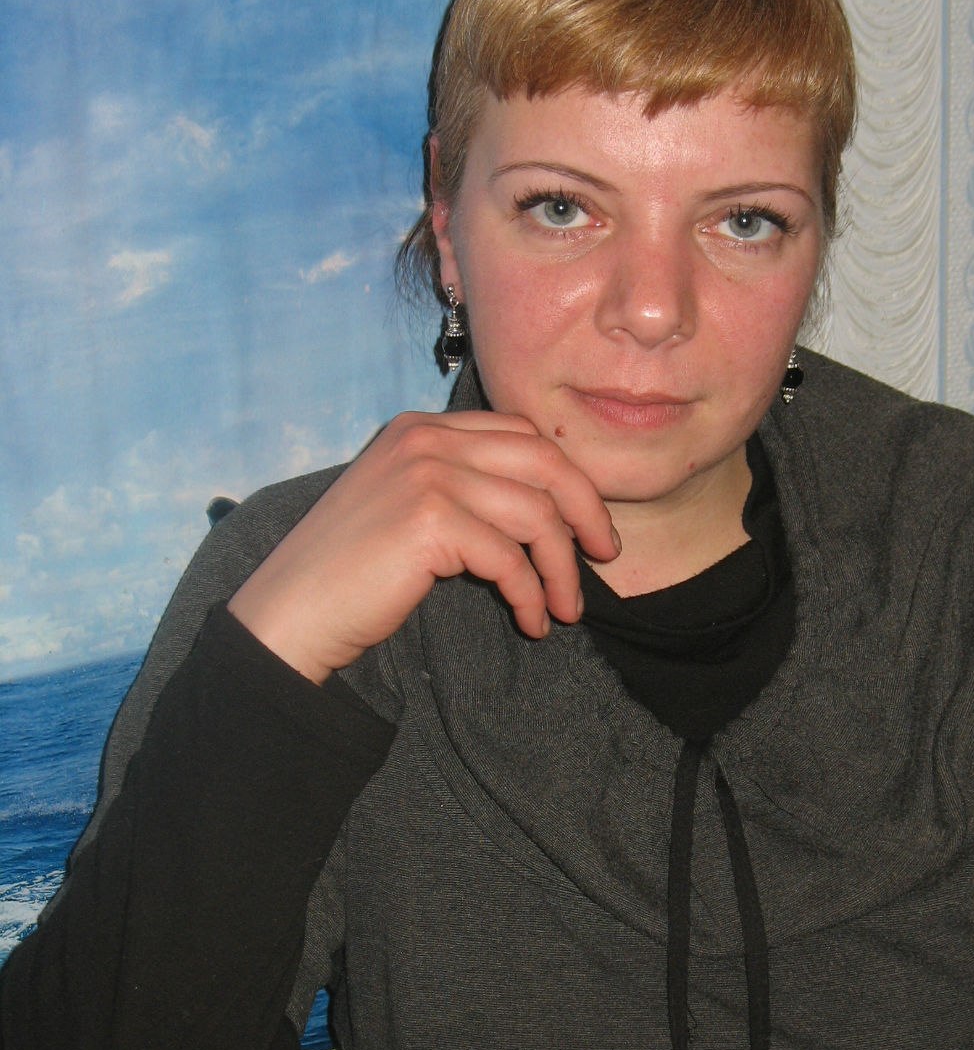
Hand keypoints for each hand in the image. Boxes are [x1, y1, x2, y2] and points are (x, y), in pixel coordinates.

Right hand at [228, 410, 619, 681]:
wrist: (292, 612)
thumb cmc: (351, 574)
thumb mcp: (410, 509)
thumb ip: (464, 490)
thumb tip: (547, 511)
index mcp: (422, 428)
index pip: (522, 434)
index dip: (568, 479)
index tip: (588, 526)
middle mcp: (425, 439)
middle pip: (545, 459)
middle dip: (586, 510)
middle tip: (605, 557)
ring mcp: (426, 474)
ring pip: (536, 513)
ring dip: (561, 568)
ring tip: (566, 610)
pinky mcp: (429, 520)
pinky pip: (510, 558)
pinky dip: (530, 595)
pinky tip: (530, 621)